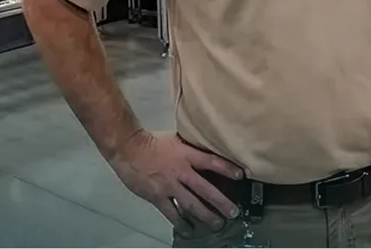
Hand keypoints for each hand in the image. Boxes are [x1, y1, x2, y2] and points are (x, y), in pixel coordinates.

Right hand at [106, 130, 242, 235]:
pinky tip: (190, 230)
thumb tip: (205, 151)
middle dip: (221, 202)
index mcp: (187, 154)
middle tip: (233, 212)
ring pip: (191, 204)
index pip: (211, 161)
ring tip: (217, 224)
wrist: (128, 149)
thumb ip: (190, 149)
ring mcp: (169, 186)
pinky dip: (181, 223)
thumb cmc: (152, 142)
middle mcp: (181, 171)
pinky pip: (172, 213)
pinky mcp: (157, 196)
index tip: (241, 175)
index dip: (227, 168)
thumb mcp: (176, 140)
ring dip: (206, 216)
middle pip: (205, 189)